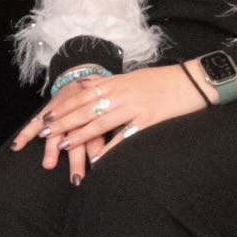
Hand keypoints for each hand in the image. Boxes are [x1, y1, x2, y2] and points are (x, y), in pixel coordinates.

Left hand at [13, 63, 204, 179]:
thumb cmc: (161, 81)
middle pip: (85, 109)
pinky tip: (99, 159)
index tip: (45, 117)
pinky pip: (126, 137)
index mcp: (115, 82)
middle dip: (63, 122)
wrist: (192, 81)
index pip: (81, 95)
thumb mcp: (131, 77)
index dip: (62, 107)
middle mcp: (121, 93)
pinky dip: (111, 148)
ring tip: (63, 145)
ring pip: (100, 121)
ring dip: (80, 134)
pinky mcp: (149, 120)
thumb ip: (109, 83)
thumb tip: (86, 85)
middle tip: (44, 133)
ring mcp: (134, 107)